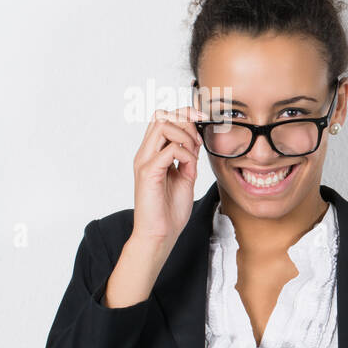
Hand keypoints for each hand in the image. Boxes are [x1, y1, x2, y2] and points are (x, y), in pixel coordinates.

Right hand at [101, 108, 203, 307]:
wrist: (161, 233)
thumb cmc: (171, 209)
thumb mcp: (186, 178)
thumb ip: (188, 160)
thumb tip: (195, 145)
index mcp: (153, 153)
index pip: (163, 119)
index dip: (184, 114)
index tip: (203, 121)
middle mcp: (146, 153)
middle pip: (161, 116)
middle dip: (186, 121)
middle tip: (199, 140)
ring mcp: (145, 161)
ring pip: (162, 126)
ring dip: (185, 135)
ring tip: (194, 153)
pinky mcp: (148, 173)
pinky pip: (168, 150)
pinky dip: (184, 153)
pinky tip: (190, 166)